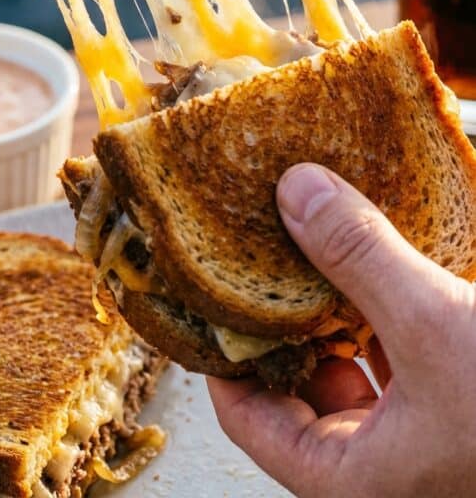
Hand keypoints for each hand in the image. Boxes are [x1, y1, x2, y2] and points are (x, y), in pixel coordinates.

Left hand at [209, 164, 475, 497]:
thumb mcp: (435, 328)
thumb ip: (361, 258)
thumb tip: (293, 190)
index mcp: (351, 479)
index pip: (246, 416)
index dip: (220, 347)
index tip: (207, 281)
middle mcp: (379, 464)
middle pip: (299, 383)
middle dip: (284, 312)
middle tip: (262, 244)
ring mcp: (419, 435)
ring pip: (353, 362)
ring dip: (338, 302)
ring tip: (317, 236)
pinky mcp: (454, 397)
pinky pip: (400, 352)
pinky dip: (386, 306)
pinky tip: (387, 255)